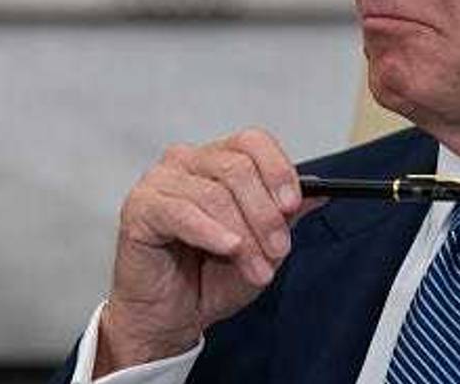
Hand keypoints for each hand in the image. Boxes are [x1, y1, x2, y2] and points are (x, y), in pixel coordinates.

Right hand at [94, 128, 320, 376]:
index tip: (293, 204)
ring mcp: (160, 181)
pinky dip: (211, 231)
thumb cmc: (209, 277)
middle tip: (278, 249)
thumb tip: (319, 194)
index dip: (277, 170)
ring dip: (243, 236)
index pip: (252, 142)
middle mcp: (187, 162)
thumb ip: (285, 218)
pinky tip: (227, 248)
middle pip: (237, 168)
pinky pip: (181, 212)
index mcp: (217, 161)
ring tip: (256, 270)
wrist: (172, 317)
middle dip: (265, 214)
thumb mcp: (261, 247)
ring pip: (214, 194)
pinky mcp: (140, 208)